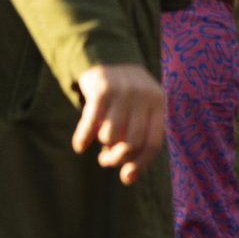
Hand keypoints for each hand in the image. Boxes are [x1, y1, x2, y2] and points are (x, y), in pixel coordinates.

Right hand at [73, 64, 164, 184]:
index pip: (153, 144)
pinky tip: (79, 146)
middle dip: (118, 159)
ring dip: (103, 148)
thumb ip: (136, 142)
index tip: (126, 177)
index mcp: (159, 105)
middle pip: (132, 142)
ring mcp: (123, 92)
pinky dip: (83, 138)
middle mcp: (144, 97)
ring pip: (112, 135)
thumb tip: (128, 180)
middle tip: (107, 160)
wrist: (109, 58)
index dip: (139, 164)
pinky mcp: (101, 89)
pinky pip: (91, 123)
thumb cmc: (127, 97)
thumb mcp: (139, 113)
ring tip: (100, 148)